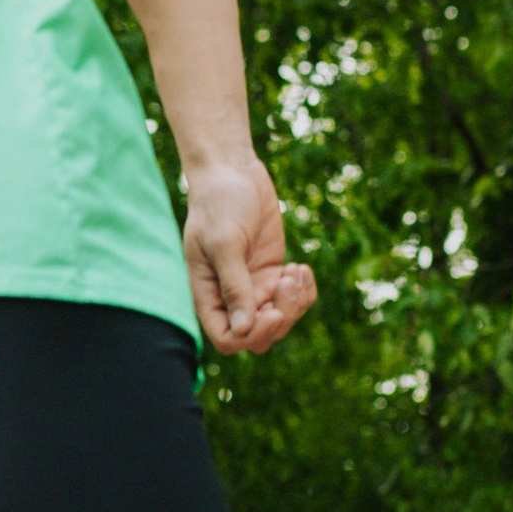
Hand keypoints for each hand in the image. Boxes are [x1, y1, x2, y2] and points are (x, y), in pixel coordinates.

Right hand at [182, 155, 317, 357]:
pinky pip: (295, 298)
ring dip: (296, 302)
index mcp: (208, 295)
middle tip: (287, 281)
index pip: (228, 339)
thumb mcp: (225, 242)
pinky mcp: (273, 272)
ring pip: (281, 320)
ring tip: (296, 271)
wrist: (232, 172)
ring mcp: (254, 286)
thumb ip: (234, 286)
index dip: (253, 335)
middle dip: (280, 316)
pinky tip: (301, 267)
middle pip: (259, 336)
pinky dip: (304, 289)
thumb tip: (243, 330)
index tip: (273, 311)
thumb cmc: (219, 203)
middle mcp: (230, 297)